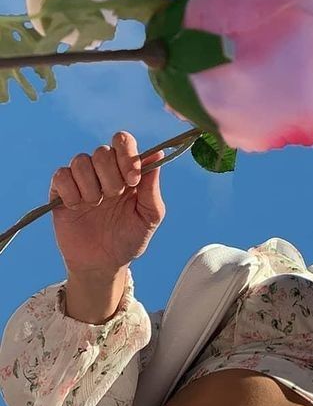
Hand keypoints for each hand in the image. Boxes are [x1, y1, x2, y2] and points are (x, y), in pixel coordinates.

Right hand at [50, 131, 166, 275]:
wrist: (104, 264)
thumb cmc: (130, 238)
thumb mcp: (150, 217)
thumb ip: (153, 187)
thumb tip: (157, 154)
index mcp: (127, 172)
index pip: (124, 142)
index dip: (127, 155)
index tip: (132, 180)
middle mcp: (104, 172)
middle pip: (102, 151)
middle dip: (110, 176)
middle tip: (114, 197)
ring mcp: (82, 180)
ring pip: (81, 160)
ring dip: (91, 185)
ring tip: (96, 205)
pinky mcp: (61, 192)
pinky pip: (61, 175)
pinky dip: (71, 191)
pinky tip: (77, 207)